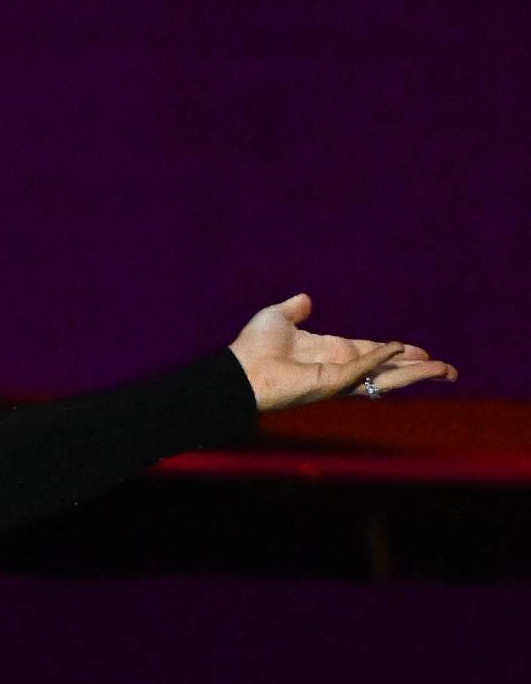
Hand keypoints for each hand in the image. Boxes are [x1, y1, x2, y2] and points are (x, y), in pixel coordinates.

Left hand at [227, 292, 458, 411]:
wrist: (235, 370)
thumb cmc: (250, 348)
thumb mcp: (277, 318)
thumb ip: (294, 309)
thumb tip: (305, 300)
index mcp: (329, 352)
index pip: (371, 353)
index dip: (396, 352)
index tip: (419, 352)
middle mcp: (337, 367)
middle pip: (387, 370)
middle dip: (417, 370)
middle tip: (447, 370)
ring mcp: (336, 379)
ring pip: (384, 378)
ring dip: (415, 374)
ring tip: (445, 372)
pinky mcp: (329, 383)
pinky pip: (361, 369)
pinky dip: (380, 358)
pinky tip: (400, 349)